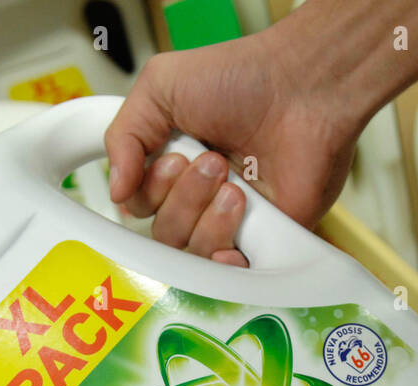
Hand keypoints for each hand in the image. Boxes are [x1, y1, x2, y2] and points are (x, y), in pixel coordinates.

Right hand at [104, 29, 364, 266]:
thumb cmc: (242, 78)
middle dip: (182, 199)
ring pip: (193, 253)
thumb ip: (123, 136)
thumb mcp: (159, 87)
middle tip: (213, 162)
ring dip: (207, 217)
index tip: (172, 158)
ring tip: (234, 182)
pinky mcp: (264, 240)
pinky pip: (232, 275)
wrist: (302, 88)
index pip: (139, 208)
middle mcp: (199, 198)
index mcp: (172, 167)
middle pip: (163, 235)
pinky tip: (235, 232)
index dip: (148, 192)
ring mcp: (231, 221)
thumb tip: (115, 193)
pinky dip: (226, 264)